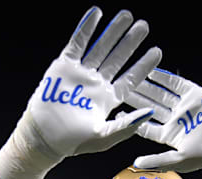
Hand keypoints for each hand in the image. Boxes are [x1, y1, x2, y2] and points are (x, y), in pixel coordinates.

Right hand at [19, 7, 161, 159]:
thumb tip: (150, 113)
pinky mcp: (64, 66)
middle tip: (144, 26)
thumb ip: (127, 125)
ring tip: (127, 16)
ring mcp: (81, 73)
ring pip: (100, 47)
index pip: (130, 78)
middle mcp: (97, 83)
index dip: (143, 65)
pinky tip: (96, 13)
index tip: (157, 51)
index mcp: (109, 99)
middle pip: (118, 58)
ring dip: (113, 32)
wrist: (45, 137)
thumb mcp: (105, 137)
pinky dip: (86, 28)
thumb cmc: (74, 141)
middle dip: (131, 42)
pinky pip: (77, 44)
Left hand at [125, 69, 201, 171]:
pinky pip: (175, 83)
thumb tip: (135, 164)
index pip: (145, 126)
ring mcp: (183, 106)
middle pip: (149, 106)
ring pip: (160, 93)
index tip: (117, 111)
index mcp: (168, 136)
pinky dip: (163, 76)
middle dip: (135, 98)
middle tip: (117, 87)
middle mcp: (174, 119)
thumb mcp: (182, 159)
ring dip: (146, 85)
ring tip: (131, 75)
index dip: (131, 119)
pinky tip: (151, 69)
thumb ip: (158, 160)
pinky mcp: (194, 93)